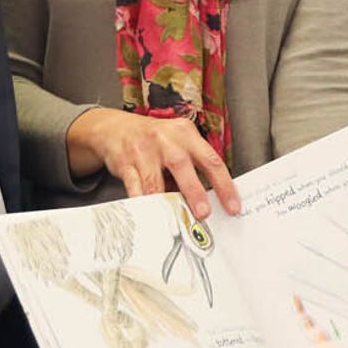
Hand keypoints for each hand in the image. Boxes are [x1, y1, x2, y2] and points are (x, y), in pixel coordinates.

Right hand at [67, 108, 240, 215]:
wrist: (114, 128)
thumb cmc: (153, 139)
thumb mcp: (176, 143)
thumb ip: (191, 167)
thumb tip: (206, 200)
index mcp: (186, 134)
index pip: (211, 160)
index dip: (224, 185)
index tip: (232, 206)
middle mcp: (166, 139)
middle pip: (183, 166)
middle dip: (195, 192)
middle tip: (204, 214)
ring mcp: (144, 150)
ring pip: (155, 181)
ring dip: (165, 203)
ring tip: (174, 219)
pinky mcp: (125, 163)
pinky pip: (134, 187)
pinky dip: (142, 202)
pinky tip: (149, 213)